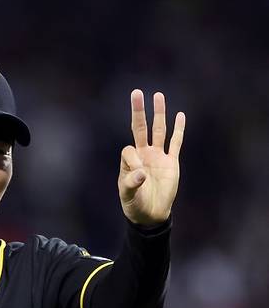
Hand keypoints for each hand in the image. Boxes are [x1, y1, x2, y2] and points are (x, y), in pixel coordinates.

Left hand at [118, 90, 185, 224]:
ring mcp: (158, 156)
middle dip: (138, 111)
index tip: (139, 175)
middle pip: (140, 128)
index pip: (129, 150)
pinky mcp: (171, 162)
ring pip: (159, 130)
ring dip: (159, 114)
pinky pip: (176, 142)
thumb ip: (131, 183)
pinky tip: (180, 115)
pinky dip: (178, 130)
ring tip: (158, 95)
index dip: (133, 159)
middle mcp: (143, 155)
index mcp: (130, 162)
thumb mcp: (128, 195)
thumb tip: (141, 173)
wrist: (151, 215)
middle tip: (136, 92)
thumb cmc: (135, 205)